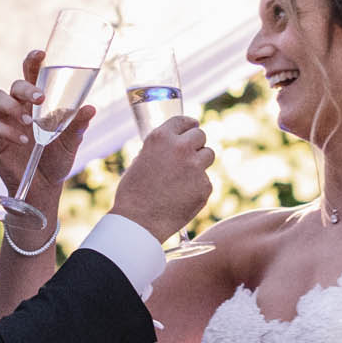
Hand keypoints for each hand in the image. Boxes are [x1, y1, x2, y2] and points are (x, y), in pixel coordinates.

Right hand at [0, 48, 93, 205]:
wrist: (43, 187)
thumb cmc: (56, 159)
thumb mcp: (71, 142)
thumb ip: (77, 125)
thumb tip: (90, 108)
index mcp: (35, 102)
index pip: (31, 74)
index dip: (33, 61)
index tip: (41, 54)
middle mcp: (17, 107)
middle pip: (14, 85)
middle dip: (25, 87)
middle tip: (40, 97)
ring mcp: (3, 121)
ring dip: (12, 106)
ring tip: (30, 122)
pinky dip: (8, 131)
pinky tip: (24, 141)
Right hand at [110, 115, 213, 242]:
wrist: (139, 221)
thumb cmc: (133, 193)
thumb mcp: (140, 160)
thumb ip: (159, 150)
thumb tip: (171, 147)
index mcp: (161, 138)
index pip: (183, 121)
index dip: (189, 124)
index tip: (193, 126)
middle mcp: (181, 148)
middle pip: (200, 135)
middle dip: (195, 144)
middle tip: (188, 156)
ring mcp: (195, 167)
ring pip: (208, 155)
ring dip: (200, 163)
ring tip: (183, 178)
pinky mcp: (205, 186)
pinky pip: (205, 180)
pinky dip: (197, 187)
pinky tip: (182, 197)